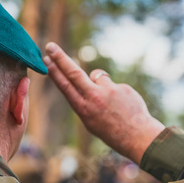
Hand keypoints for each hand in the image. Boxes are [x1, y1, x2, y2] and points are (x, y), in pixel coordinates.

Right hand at [43, 42, 164, 164]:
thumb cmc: (111, 131)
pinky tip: (123, 105)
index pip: (65, 86)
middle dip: (61, 58)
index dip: (54, 72)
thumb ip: (84, 101)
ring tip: (110, 101)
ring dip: (99, 83)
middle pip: (74, 72)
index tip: (46, 60)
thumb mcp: (90, 121)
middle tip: (51, 46)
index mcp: (84, 109)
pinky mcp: (122, 87)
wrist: (137, 136)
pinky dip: (116, 93)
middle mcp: (94, 98)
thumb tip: (84, 81)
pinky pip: (114, 85)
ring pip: (97, 76)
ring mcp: (109, 91)